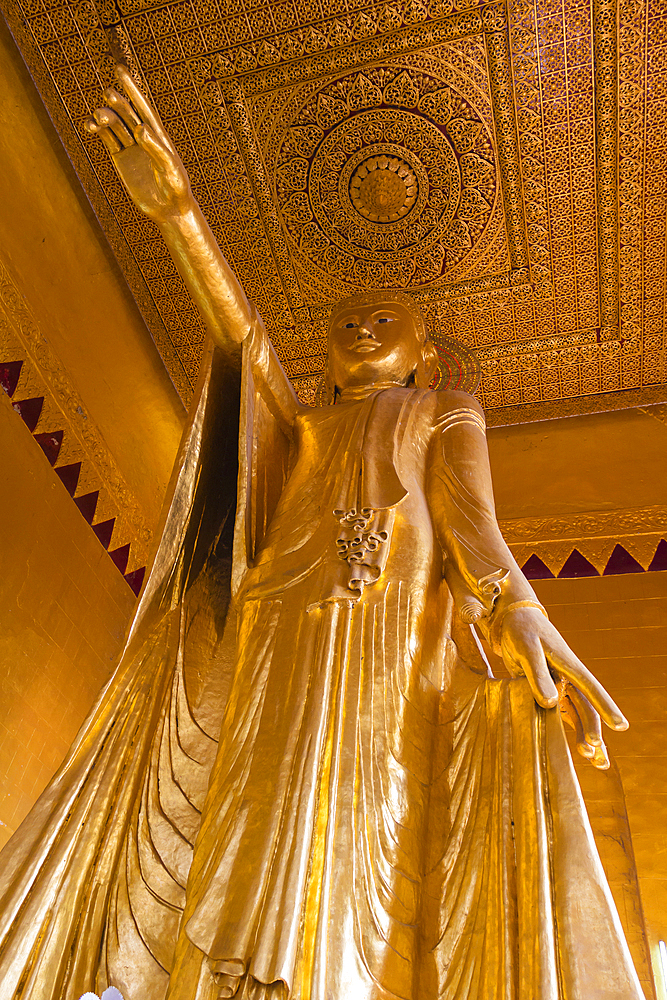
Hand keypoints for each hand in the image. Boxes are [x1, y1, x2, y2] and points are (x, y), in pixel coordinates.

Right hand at [85, 64, 192, 222]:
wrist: (169, 209)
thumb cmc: (176, 187)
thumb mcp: (168, 166)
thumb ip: (155, 147)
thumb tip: (139, 128)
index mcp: (158, 134)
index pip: (143, 106)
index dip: (132, 88)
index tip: (119, 70)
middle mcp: (143, 137)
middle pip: (126, 112)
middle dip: (117, 102)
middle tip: (108, 95)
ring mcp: (131, 147)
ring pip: (114, 125)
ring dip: (105, 117)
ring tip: (98, 118)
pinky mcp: (121, 160)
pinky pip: (108, 140)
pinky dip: (99, 131)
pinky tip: (90, 125)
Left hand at [499, 607, 627, 768]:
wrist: (514, 621)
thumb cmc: (522, 631)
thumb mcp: (527, 650)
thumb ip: (537, 675)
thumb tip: (551, 703)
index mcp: (569, 663)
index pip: (590, 687)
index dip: (605, 706)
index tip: (620, 726)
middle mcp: (568, 676)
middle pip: (586, 707)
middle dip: (593, 730)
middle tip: (594, 753)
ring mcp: (560, 684)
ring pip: (578, 714)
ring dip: (585, 735)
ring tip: (595, 762)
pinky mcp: (549, 690)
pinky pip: (562, 713)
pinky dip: (568, 730)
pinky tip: (577, 751)